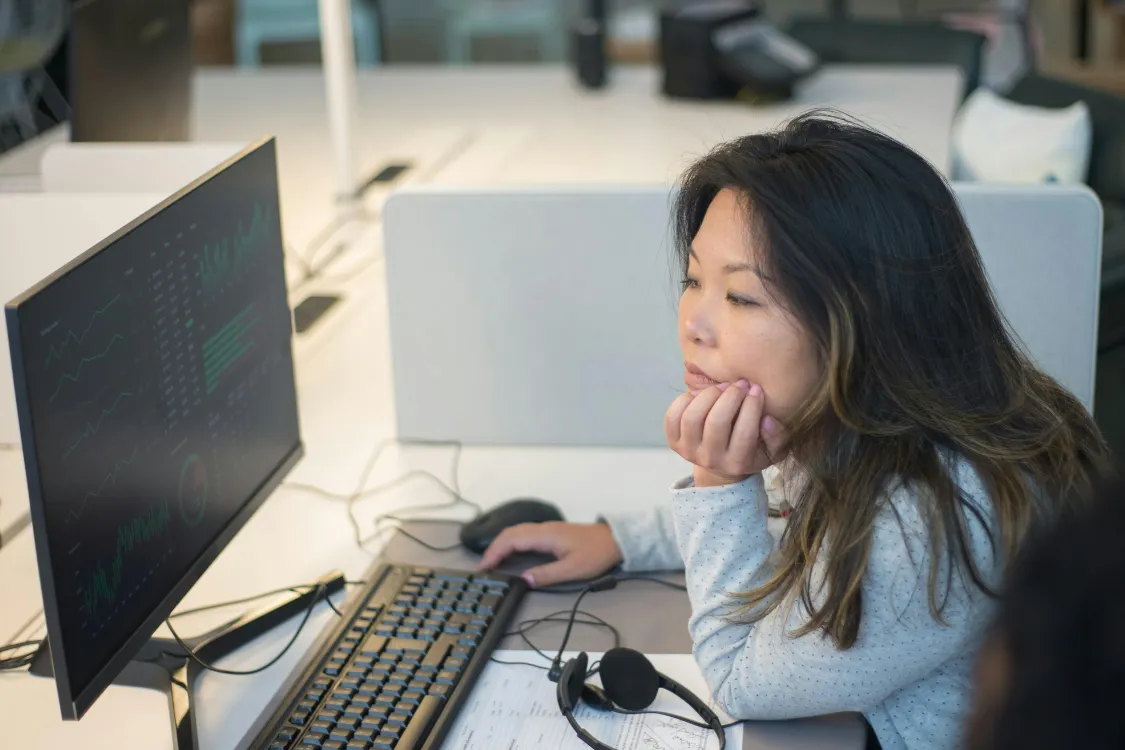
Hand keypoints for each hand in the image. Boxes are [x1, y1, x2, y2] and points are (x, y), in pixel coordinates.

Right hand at [477, 521, 622, 587]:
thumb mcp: (573, 570)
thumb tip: (523, 580)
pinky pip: (524, 534)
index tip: (484, 567)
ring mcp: (547, 529)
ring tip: (492, 561)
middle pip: (510, 533)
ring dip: (501, 544)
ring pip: (516, 531)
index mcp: (545, 536)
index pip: (512, 540)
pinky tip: (510, 553)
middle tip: (483, 567)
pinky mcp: (551, 532)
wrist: (614, 540)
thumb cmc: (595, 554)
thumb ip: (547, 575)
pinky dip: (511, 542)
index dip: (495, 552)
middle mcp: (542, 529)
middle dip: (494, 548)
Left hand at [665, 380, 785, 486]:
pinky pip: (673, 416)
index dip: (752, 406)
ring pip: (692, 417)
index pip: (745, 433)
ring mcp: (689, 451)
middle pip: (716, 422)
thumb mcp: (772, 450)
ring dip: (708, 394)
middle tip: (740, 384)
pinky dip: (685, 400)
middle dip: (730, 396)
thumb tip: (767, 420)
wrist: (720, 465)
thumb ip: (777, 437)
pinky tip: (701, 395)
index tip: (757, 389)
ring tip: (722, 387)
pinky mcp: (673, 442)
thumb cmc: (751, 451)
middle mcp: (710, 460)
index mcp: (737, 463)